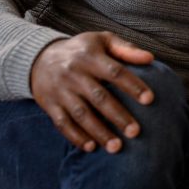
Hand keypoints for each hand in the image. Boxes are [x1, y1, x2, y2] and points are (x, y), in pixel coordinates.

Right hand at [30, 32, 154, 153]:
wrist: (38, 58)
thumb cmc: (82, 50)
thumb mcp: (102, 41)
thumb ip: (126, 49)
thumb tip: (150, 58)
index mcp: (90, 57)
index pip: (115, 72)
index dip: (132, 86)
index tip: (150, 100)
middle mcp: (74, 74)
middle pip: (98, 97)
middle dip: (118, 116)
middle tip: (135, 132)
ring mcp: (60, 91)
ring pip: (81, 114)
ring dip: (99, 132)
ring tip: (117, 147)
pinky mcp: (49, 105)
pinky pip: (62, 123)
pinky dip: (76, 137)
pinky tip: (91, 148)